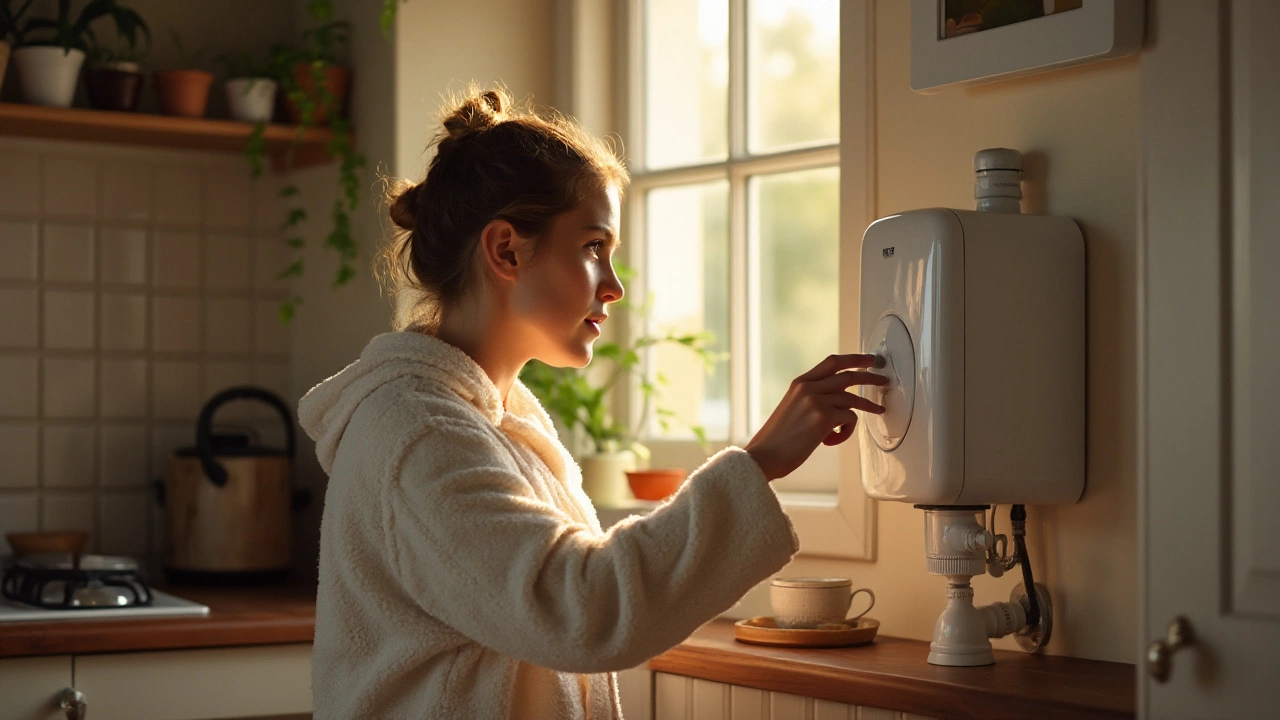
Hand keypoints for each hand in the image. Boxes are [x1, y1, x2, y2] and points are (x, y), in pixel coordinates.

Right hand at [744, 354, 886, 481]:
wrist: (765, 456)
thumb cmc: (778, 439)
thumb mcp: (792, 407)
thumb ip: (812, 397)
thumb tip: (842, 397)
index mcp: (799, 383)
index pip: (832, 362)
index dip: (854, 358)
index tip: (869, 359)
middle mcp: (808, 388)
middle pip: (848, 375)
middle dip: (870, 376)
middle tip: (883, 379)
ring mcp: (816, 402)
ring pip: (853, 398)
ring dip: (869, 405)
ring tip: (879, 410)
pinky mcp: (824, 418)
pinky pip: (849, 419)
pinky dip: (846, 430)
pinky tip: (832, 440)